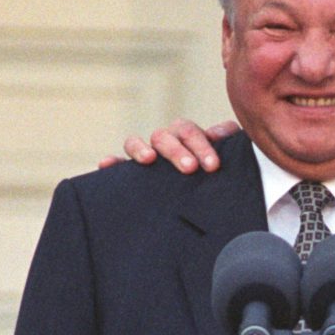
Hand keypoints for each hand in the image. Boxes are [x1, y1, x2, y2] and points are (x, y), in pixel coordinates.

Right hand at [96, 118, 239, 171]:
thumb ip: (228, 141)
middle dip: (177, 150)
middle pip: (164, 136)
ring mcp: (145, 156)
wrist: (208, 202)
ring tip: (149, 160)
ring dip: (141, 148)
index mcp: (186, 136)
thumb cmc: (216, 176)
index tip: (212, 166)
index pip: (189, 132)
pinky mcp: (130, 174)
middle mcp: (163, 142)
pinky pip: (117, 165)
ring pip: (135, 142)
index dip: (201, 145)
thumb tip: (218, 132)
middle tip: (189, 169)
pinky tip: (107, 164)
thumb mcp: (227, 160)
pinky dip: (112, 162)